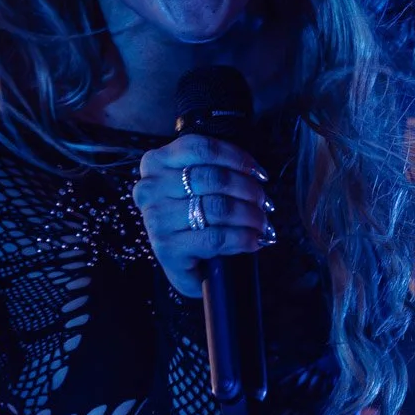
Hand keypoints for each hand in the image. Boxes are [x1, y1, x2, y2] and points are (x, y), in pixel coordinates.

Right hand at [132, 134, 276, 298]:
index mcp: (156, 162)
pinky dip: (242, 238)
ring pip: (217, 207)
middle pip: (213, 178)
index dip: (237, 157)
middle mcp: (150, 187)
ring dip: (249, 216)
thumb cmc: (193, 218)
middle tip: (265, 203)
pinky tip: (254, 241)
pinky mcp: (166, 248)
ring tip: (263, 224)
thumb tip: (257, 174)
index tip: (260, 174)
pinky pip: (215, 237)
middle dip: (248, 190)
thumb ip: (218, 170)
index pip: (202, 148)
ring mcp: (156, 218)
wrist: (182, 266)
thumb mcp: (198, 186)